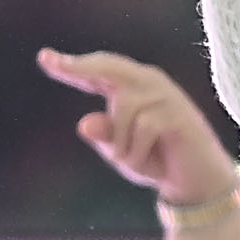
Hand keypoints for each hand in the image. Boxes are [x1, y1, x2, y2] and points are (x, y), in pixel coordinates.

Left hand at [38, 49, 239, 213]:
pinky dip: (137, 151)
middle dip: (81, 67)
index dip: (70, 66)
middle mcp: (147, 82)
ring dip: (120, 143)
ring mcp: (166, 95)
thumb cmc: (155, 160)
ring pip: (124, 107)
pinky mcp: (179, 112)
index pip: (96, 73)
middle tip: (55, 64)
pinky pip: (144, 126)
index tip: (44, 58)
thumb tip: (84, 123)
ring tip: (131, 161)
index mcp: (129, 88)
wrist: (195, 182)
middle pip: (109, 66)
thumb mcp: (120, 152)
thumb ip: (104, 136)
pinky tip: (146, 162)